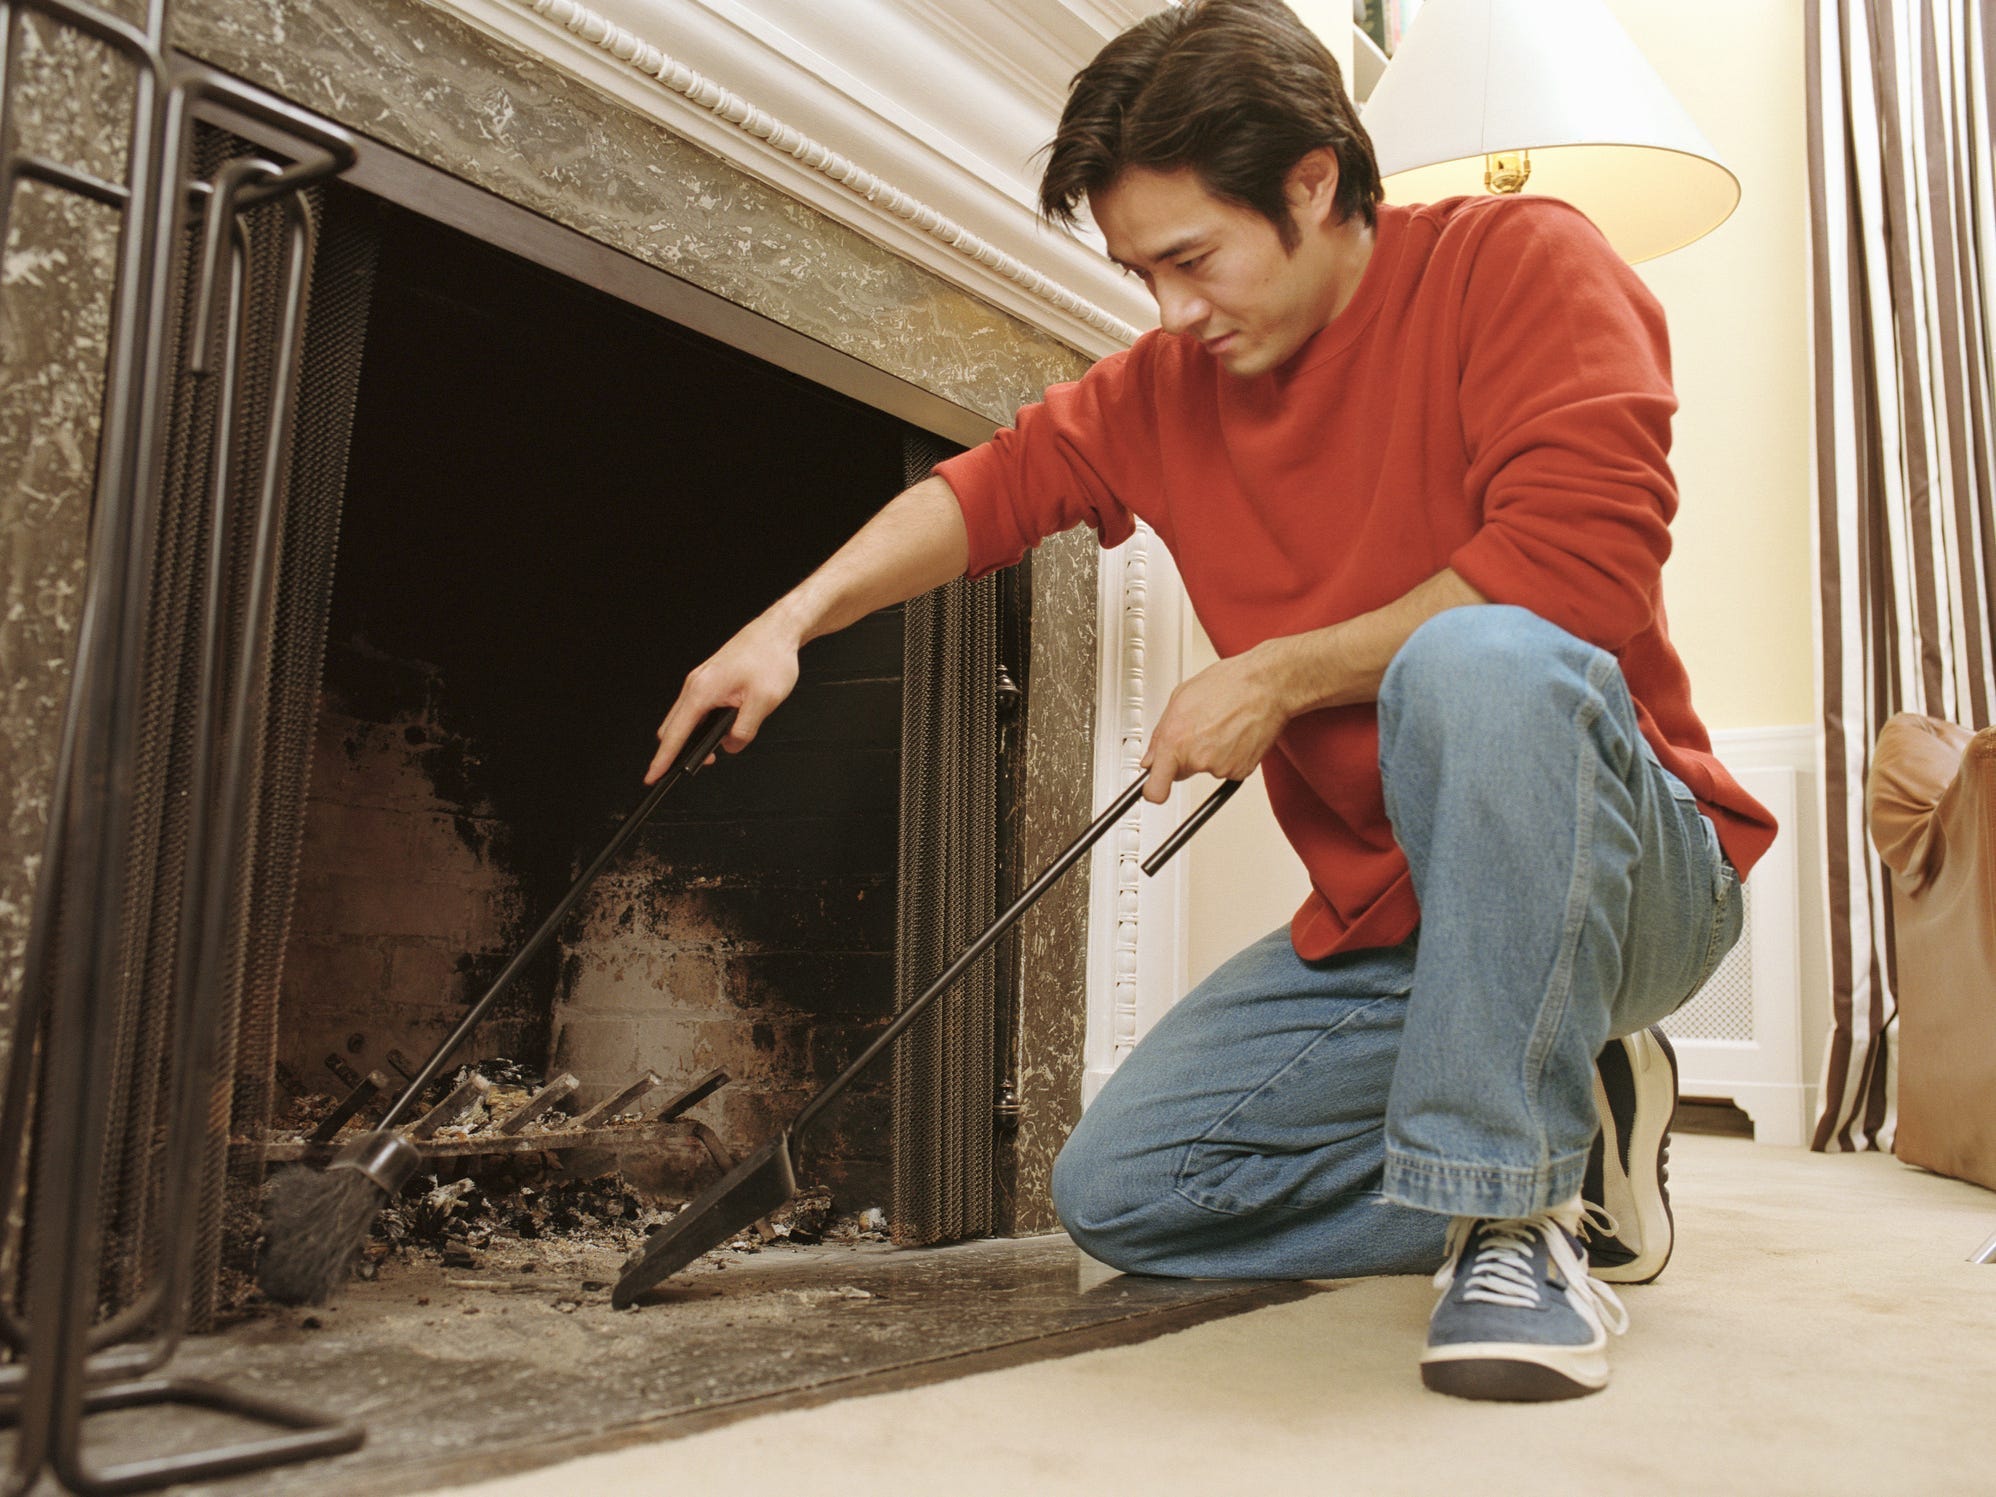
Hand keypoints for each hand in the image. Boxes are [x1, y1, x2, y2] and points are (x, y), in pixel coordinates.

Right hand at [646, 613, 801, 782]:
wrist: (776, 632)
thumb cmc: (771, 659)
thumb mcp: (764, 701)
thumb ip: (744, 730)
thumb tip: (730, 746)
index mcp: (703, 691)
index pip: (676, 734)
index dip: (663, 759)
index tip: (652, 776)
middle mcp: (695, 685)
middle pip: (672, 728)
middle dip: (679, 751)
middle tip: (702, 765)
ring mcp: (699, 681)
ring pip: (683, 718)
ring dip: (692, 736)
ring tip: (714, 750)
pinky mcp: (707, 679)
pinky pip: (694, 708)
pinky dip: (700, 724)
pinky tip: (718, 729)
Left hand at [1140, 648, 1286, 802]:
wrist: (1266, 685)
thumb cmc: (1228, 684)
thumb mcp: (1180, 698)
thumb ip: (1161, 734)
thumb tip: (1152, 757)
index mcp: (1175, 742)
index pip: (1155, 790)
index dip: (1152, 791)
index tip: (1152, 789)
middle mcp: (1197, 759)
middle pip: (1181, 773)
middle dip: (1185, 758)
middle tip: (1200, 730)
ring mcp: (1220, 768)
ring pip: (1206, 768)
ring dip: (1211, 752)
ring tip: (1222, 724)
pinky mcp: (1240, 772)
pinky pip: (1227, 769)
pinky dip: (1230, 755)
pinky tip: (1235, 732)